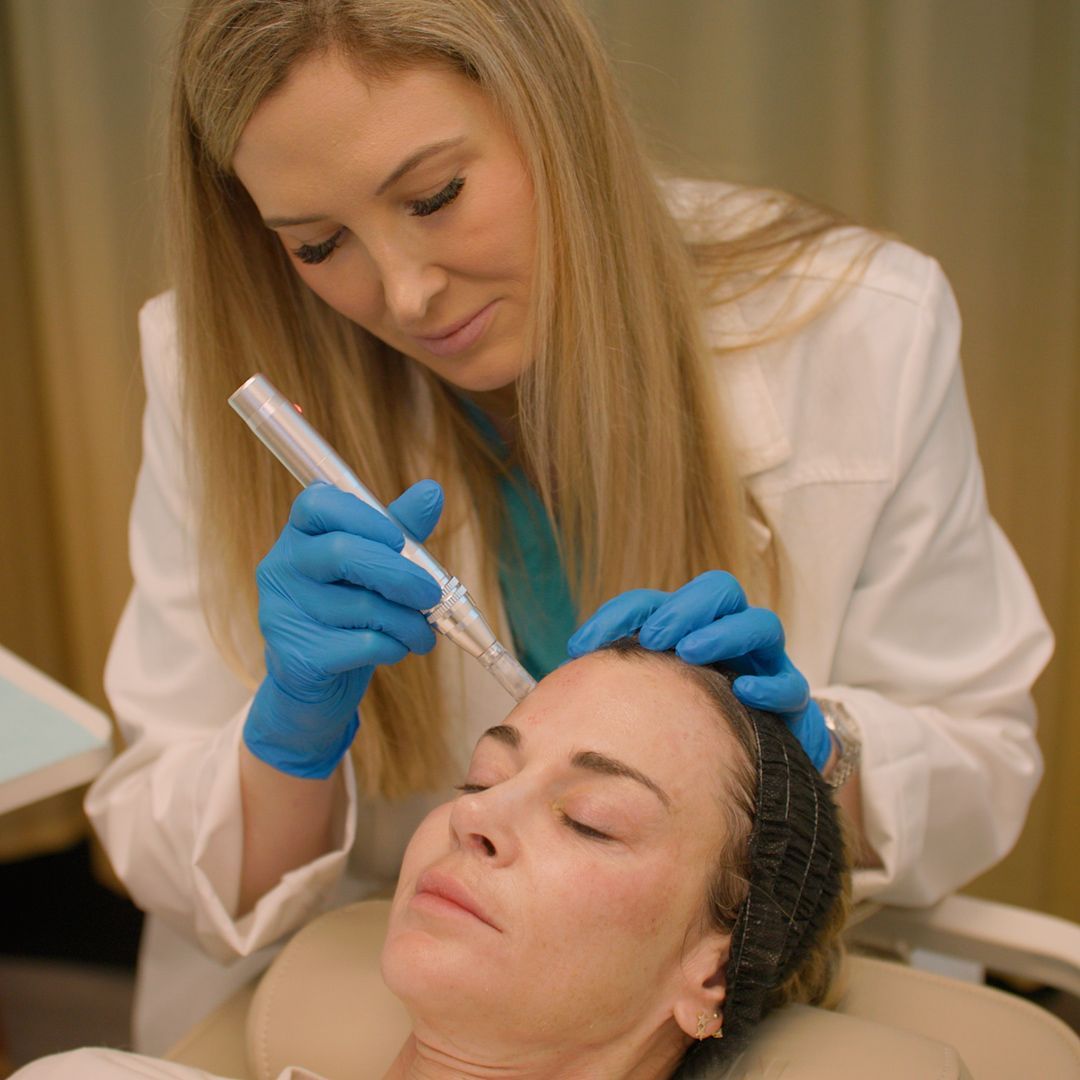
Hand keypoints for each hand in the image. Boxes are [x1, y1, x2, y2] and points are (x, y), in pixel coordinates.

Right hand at [245, 480, 444, 778]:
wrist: (315, 687)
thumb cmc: (347, 616)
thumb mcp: (375, 569)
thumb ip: (401, 530)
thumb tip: (431, 491)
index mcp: (299, 535)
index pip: (318, 503)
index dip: (365, 516)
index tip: (399, 539)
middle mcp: (281, 567)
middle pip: (342, 553)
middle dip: (401, 574)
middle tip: (433, 593)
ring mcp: (281, 613)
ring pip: (361, 605)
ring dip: (408, 621)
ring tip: (424, 632)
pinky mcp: (295, 656)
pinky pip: (362, 644)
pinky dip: (394, 646)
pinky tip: (399, 649)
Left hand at [566, 571, 831, 770]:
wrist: (749, 782)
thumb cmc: (686, 736)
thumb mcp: (644, 706)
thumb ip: (616, 688)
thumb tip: (567, 679)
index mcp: (689, 633)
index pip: (655, 603)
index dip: (622, 613)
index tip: (583, 645)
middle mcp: (730, 640)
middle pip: (720, 591)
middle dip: (686, 607)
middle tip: (656, 637)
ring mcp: (766, 667)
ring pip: (761, 625)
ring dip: (725, 632)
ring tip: (693, 651)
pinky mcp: (794, 708)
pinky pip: (793, 688)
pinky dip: (771, 685)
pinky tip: (745, 692)